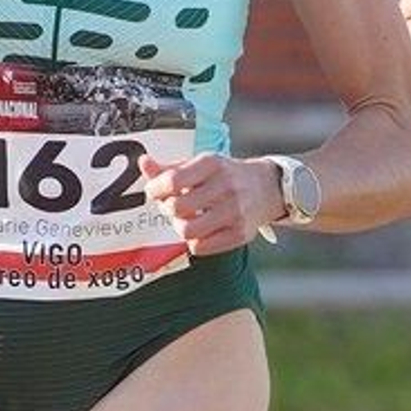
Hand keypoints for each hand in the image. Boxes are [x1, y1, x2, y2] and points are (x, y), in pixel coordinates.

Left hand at [141, 150, 281, 254]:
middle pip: (177, 208)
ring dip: (179, 227)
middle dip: (167, 209)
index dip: (155, 190)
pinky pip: (201, 247)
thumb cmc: (225, 175)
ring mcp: (235, 212)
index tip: (154, 192)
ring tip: (185, 219)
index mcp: (212, 164)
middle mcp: (225, 186)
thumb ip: (169, 168)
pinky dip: (194, 241)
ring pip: (187, 231)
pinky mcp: (240, 234)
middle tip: (172, 206)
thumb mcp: (200, 164)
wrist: (267, 188)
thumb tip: (143, 163)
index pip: (173, 181)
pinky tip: (201, 230)